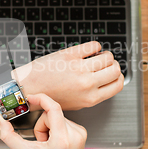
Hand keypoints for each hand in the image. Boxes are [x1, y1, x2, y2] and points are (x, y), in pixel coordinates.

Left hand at [0, 41, 122, 126]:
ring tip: (97, 56)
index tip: (113, 74)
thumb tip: (107, 81)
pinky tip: (89, 49)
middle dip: (113, 65)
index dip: (118, 77)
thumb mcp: (76, 102)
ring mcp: (79, 68)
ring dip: (105, 54)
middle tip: (104, 64)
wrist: (29, 88)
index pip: (118, 84)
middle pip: (116, 69)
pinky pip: (94, 45)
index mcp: (91, 98)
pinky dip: (95, 46)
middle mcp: (87, 83)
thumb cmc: (50, 95)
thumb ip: (93, 94)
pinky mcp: (70, 55)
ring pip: (107, 56)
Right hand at [0, 94, 92, 148]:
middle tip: (40, 142)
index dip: (40, 99)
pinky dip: (55, 129)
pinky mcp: (81, 132)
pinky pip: (62, 120)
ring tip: (48, 145)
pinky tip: (54, 143)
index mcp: (62, 140)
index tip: (30, 98)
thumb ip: (9, 135)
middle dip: (41, 125)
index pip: (53, 108)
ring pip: (56, 116)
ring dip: (48, 127)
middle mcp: (75, 134)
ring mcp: (79, 133)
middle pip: (51, 114)